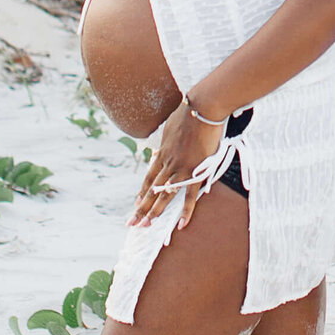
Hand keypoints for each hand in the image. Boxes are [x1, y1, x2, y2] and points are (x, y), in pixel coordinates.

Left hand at [130, 98, 223, 231]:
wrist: (202, 109)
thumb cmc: (189, 113)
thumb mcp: (170, 127)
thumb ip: (166, 141)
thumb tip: (162, 147)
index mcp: (162, 153)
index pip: (148, 177)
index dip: (142, 192)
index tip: (136, 203)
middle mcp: (168, 164)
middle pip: (151, 190)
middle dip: (141, 208)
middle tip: (132, 223)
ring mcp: (180, 169)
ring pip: (164, 196)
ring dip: (155, 212)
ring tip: (146, 226)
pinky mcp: (195, 171)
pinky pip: (189, 196)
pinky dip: (186, 211)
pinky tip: (181, 224)